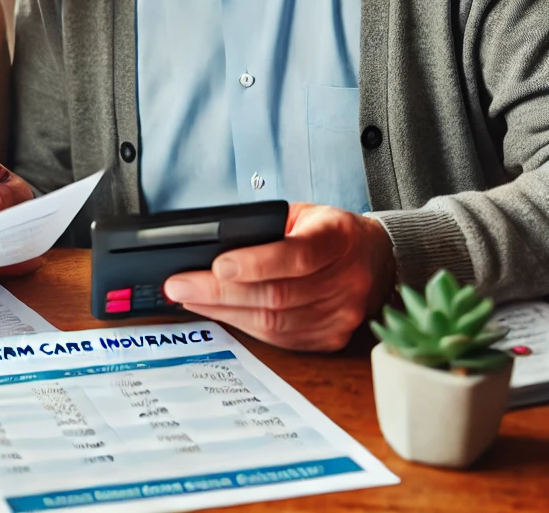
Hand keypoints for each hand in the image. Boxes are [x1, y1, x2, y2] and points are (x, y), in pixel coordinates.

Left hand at [163, 203, 396, 351]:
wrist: (375, 258)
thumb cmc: (329, 231)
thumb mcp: (303, 214)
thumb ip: (267, 228)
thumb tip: (212, 248)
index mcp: (338, 237)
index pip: (297, 255)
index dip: (256, 263)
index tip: (217, 264)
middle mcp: (346, 280)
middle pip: (277, 295)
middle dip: (218, 291)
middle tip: (178, 285)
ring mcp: (341, 315)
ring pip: (274, 322)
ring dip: (223, 311)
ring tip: (188, 298)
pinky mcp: (331, 338)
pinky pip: (280, 339)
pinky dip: (242, 326)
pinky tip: (216, 312)